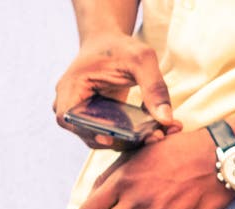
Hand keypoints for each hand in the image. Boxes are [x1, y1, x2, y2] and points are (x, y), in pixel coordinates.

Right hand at [54, 32, 180, 147]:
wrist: (110, 42)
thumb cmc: (121, 47)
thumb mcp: (142, 59)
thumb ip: (155, 87)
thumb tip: (166, 120)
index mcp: (71, 86)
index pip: (68, 117)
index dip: (86, 131)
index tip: (110, 138)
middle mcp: (71, 102)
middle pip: (88, 133)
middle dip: (121, 140)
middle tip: (154, 138)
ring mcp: (83, 112)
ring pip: (102, 137)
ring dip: (130, 141)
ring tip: (160, 134)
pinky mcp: (98, 117)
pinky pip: (113, 133)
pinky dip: (133, 136)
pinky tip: (158, 130)